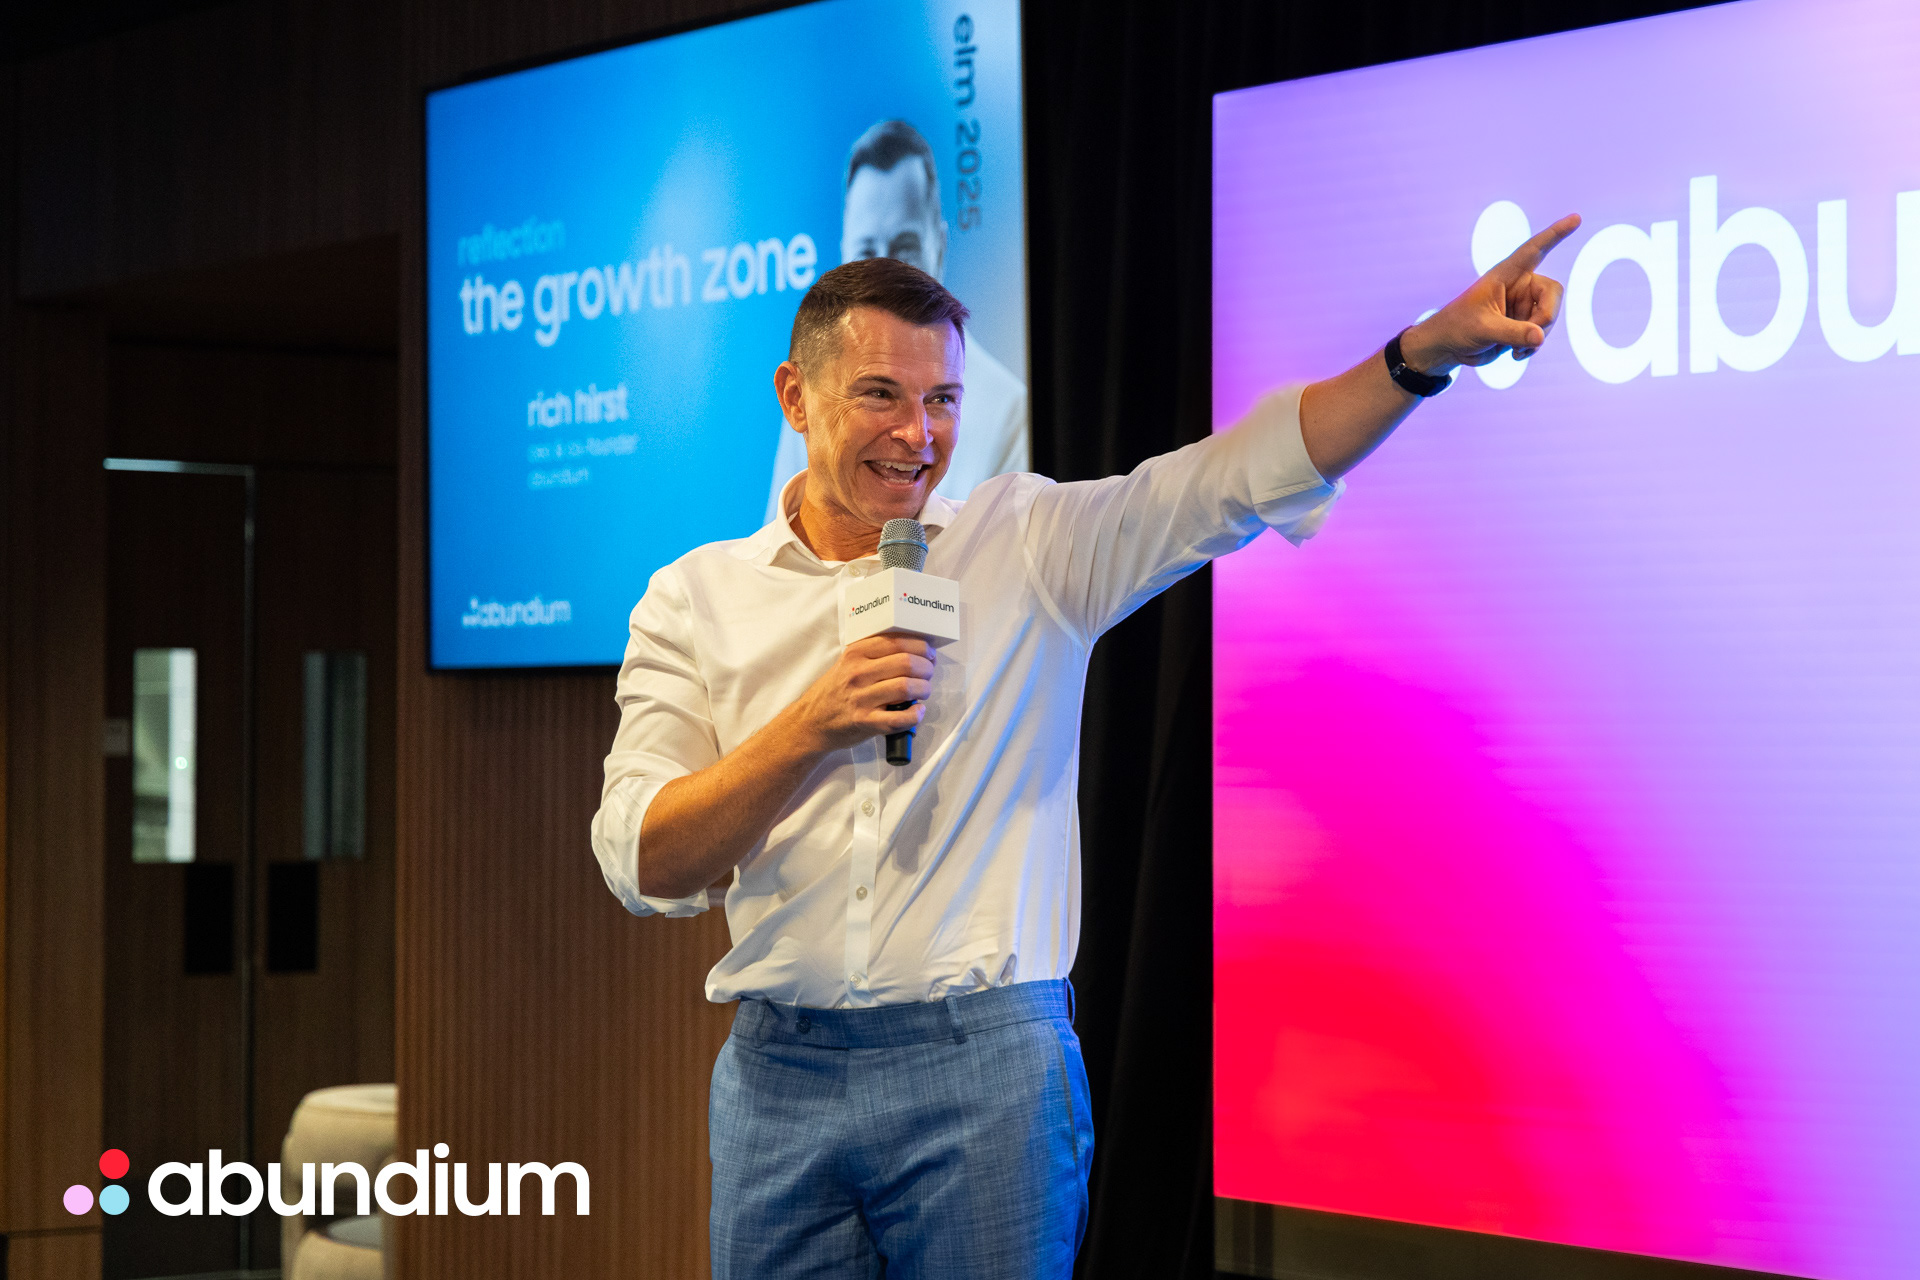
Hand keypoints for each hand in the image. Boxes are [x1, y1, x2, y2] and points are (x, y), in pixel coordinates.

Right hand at [786, 635, 934, 751]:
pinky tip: (918, 710)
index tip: (929, 653)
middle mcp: (858, 673)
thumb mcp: (847, 663)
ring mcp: (861, 698)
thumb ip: (873, 653)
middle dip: (926, 667)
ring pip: (906, 687)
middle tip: (928, 672)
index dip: (920, 646)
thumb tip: (912, 647)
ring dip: (924, 689)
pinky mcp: (865, 721)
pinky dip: (915, 714)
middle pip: (906, 663)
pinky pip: (899, 718)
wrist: (812, 721)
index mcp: (855, 654)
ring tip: (924, 691)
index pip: (897, 642)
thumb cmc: (835, 691)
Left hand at [1402, 212, 1580, 374]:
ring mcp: (1523, 305)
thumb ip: (1512, 333)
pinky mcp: (1524, 323)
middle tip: (1531, 337)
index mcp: (1505, 274)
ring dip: (1538, 335)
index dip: (1555, 234)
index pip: (1534, 249)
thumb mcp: (1483, 329)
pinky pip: (1542, 332)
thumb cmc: (1457, 328)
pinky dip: (1534, 345)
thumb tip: (1541, 337)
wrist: (1448, 347)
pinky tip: (1517, 355)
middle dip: (1546, 316)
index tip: (1576, 218)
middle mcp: (1518, 285)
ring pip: (1550, 315)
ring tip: (1515, 351)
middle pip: (1553, 292)